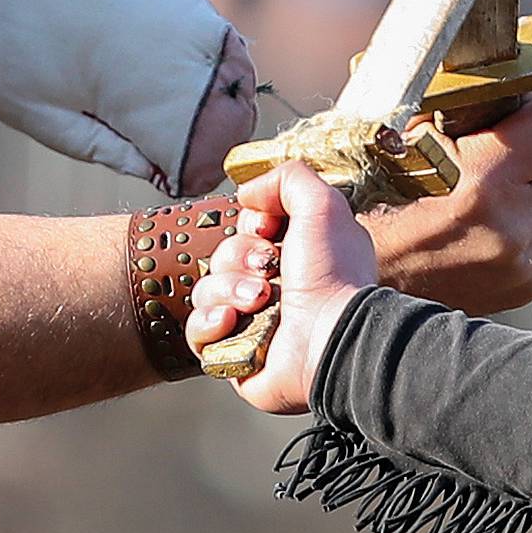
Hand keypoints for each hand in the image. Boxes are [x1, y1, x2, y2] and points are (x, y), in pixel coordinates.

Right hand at [186, 161, 374, 412]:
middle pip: (222, 257)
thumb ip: (289, 178)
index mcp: (294, 258)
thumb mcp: (323, 206)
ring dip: (229, 290)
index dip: (251, 226)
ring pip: (206, 291)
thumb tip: (246, 192)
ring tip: (259, 302)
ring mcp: (250, 323)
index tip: (270, 232)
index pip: (246, 230)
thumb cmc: (334, 276)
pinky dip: (210, 323)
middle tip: (269, 272)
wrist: (331, 339)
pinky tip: (232, 322)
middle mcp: (273, 289)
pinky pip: (196, 331)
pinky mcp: (231, 354)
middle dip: (239, 259)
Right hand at [364, 93, 531, 312]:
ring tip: (475, 187)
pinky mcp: (529, 278)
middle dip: (527, 140)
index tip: (506, 108)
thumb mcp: (394, 151)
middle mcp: (516, 226)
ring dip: (523, 178)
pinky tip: (478, 220)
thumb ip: (449, 117)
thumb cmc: (365, 221)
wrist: (359, 300)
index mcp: (482, 188)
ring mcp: (527, 258)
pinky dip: (516, 213)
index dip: (529, 105)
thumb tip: (481, 93)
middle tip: (487, 145)